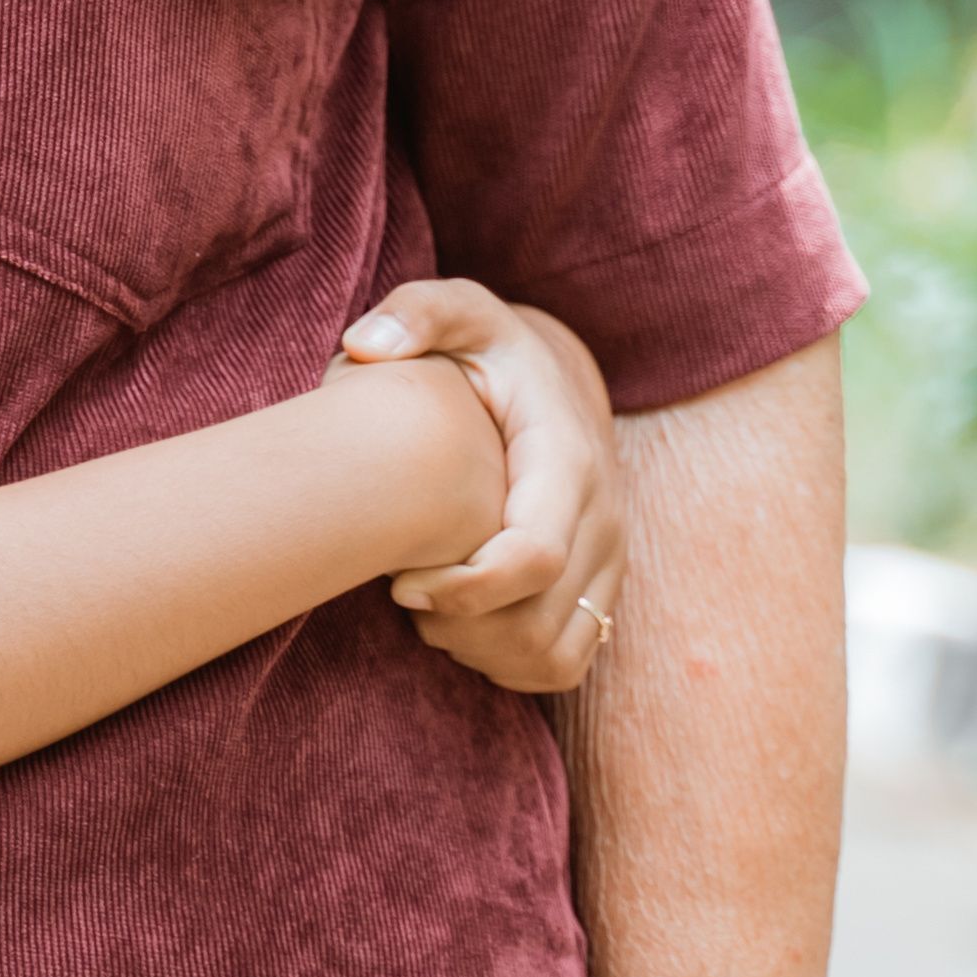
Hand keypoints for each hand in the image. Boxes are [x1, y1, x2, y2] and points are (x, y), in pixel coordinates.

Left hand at [344, 279, 624, 693]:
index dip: (462, 588)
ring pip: (552, 655)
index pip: (533, 558)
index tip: (401, 580)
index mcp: (568, 460)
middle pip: (536, 622)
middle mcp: (603, 518)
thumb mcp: (458, 313)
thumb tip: (366, 344)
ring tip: (429, 609)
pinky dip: (508, 664)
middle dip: (457, 626)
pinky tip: (462, 625)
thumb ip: (415, 312)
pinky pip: (567, 664)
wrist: (556, 378)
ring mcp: (610, 559)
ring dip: (479, 651)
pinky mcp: (602, 588)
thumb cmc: (489, 351)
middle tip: (403, 593)